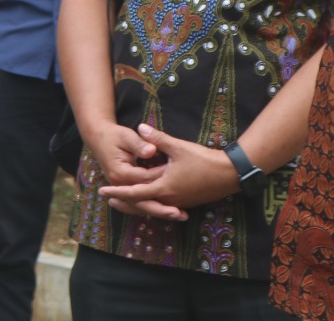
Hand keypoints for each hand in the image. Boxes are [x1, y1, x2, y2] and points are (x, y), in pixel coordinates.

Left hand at [97, 123, 238, 220]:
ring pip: (152, 206)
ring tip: (122, 200)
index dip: (117, 191)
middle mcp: (169, 199)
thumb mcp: (178, 147)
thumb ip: (157, 139)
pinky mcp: (186, 201)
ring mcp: (178, 202)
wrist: (230, 174)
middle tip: (107, 198)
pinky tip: (148, 198)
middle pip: (141, 204)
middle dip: (123, 201)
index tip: (102, 191)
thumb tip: (140, 127)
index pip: (135, 192)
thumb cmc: (204, 160)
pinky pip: (163, 205)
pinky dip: (151, 203)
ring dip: (137, 203)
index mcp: (164, 187)